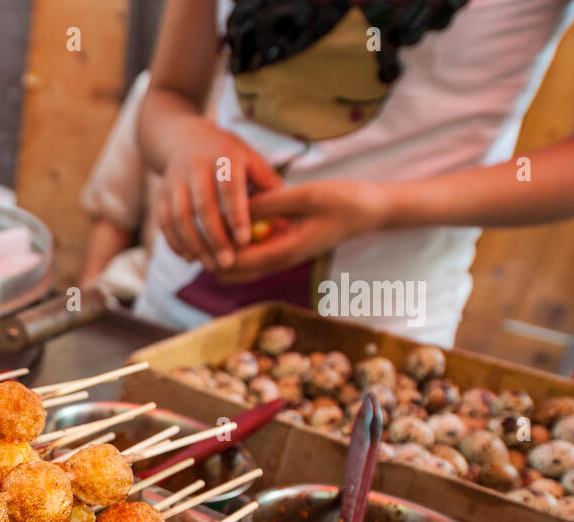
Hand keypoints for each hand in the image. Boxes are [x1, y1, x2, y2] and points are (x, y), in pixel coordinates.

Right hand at [156, 117, 281, 271]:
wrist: (183, 139)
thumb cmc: (227, 156)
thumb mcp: (250, 159)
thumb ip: (268, 186)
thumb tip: (285, 220)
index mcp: (224, 156)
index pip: (230, 188)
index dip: (236, 215)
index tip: (245, 241)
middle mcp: (196, 167)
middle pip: (202, 206)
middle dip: (214, 237)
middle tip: (227, 263)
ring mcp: (174, 181)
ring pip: (179, 217)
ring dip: (194, 245)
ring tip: (210, 265)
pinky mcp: (160, 194)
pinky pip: (164, 222)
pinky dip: (175, 242)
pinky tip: (190, 258)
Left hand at [216, 179, 391, 282]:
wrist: (369, 211)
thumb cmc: (342, 200)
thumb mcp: (304, 196)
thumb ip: (268, 204)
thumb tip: (233, 210)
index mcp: (284, 253)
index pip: (234, 263)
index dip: (214, 247)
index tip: (204, 221)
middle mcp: (278, 263)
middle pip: (229, 273)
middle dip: (213, 254)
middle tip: (204, 223)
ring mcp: (279, 260)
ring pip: (237, 269)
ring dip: (223, 251)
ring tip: (214, 220)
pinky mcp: (281, 251)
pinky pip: (249, 257)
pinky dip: (236, 245)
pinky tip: (233, 220)